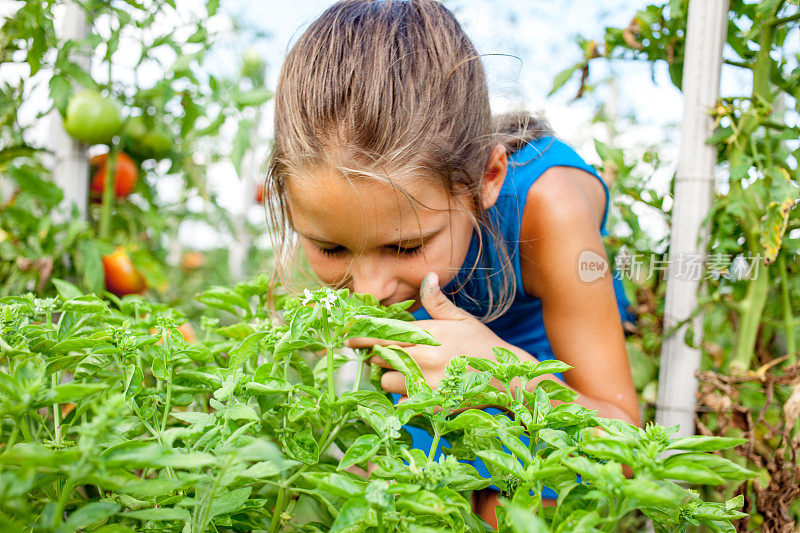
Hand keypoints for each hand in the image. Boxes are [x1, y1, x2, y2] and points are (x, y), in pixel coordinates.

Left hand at [346, 272, 514, 396]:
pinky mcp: (430, 405)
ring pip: (387, 382)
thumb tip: (427, 276)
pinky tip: (424, 391)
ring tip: (416, 374)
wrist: (507, 379)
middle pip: (380, 357)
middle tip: (396, 356)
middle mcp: (424, 357)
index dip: (362, 335)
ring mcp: (426, 383)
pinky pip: (402, 402)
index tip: (347, 338)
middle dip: (381, 357)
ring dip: (394, 379)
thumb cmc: (483, 347)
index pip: (383, 332)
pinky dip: (406, 398)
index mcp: (429, 333)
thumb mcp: (462, 320)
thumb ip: (437, 301)